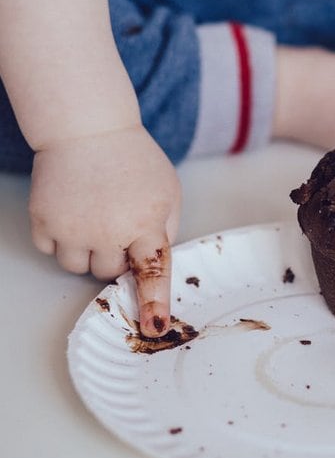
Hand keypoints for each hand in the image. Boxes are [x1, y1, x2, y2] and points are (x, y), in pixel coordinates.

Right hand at [29, 126, 180, 337]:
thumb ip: (165, 230)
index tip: (155, 328)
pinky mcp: (43, 221)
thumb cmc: (134, 160)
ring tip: (93, 215)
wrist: (89, 129)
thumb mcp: (168, 192)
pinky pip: (50, 251)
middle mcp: (107, 231)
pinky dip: (60, 239)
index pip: (152, 272)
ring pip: (77, 267)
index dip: (154, 303)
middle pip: (108, 273)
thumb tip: (152, 262)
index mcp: (145, 224)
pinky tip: (71, 211)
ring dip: (86, 251)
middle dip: (114, 255)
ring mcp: (71, 228)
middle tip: (116, 223)